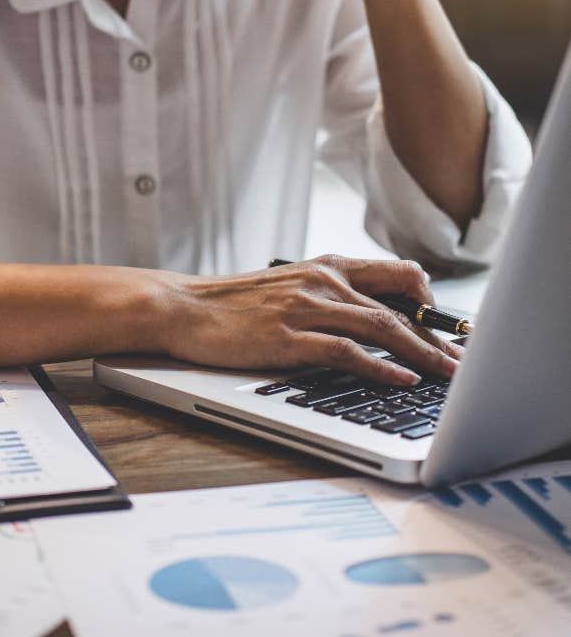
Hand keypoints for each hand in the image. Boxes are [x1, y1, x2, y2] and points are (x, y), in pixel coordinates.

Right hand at [160, 255, 461, 384]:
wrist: (183, 307)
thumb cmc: (231, 303)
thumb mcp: (285, 287)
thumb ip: (323, 294)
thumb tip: (360, 318)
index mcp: (323, 267)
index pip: (393, 274)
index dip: (426, 299)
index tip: (444, 324)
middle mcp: (321, 282)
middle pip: (396, 307)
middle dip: (436, 337)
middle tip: (461, 361)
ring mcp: (305, 309)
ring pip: (380, 328)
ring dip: (421, 354)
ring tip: (448, 375)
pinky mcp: (288, 338)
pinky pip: (346, 351)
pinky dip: (379, 366)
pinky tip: (401, 378)